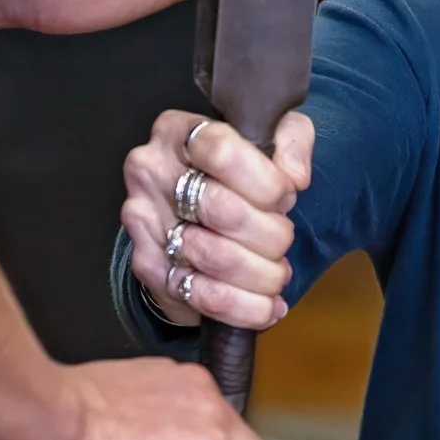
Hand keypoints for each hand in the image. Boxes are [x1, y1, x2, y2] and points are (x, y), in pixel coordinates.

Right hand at [123, 108, 316, 329]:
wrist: (195, 210)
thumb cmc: (238, 171)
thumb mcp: (272, 137)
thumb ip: (291, 141)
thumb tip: (295, 177)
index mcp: (179, 132)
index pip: (223, 152)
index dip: (267, 183)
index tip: (286, 196)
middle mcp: (151, 171)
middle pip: (224, 211)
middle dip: (272, 234)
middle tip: (284, 240)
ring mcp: (144, 221)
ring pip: (216, 258)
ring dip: (262, 274)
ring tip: (277, 274)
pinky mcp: (148, 266)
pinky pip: (203, 295)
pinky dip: (246, 307)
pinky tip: (267, 305)